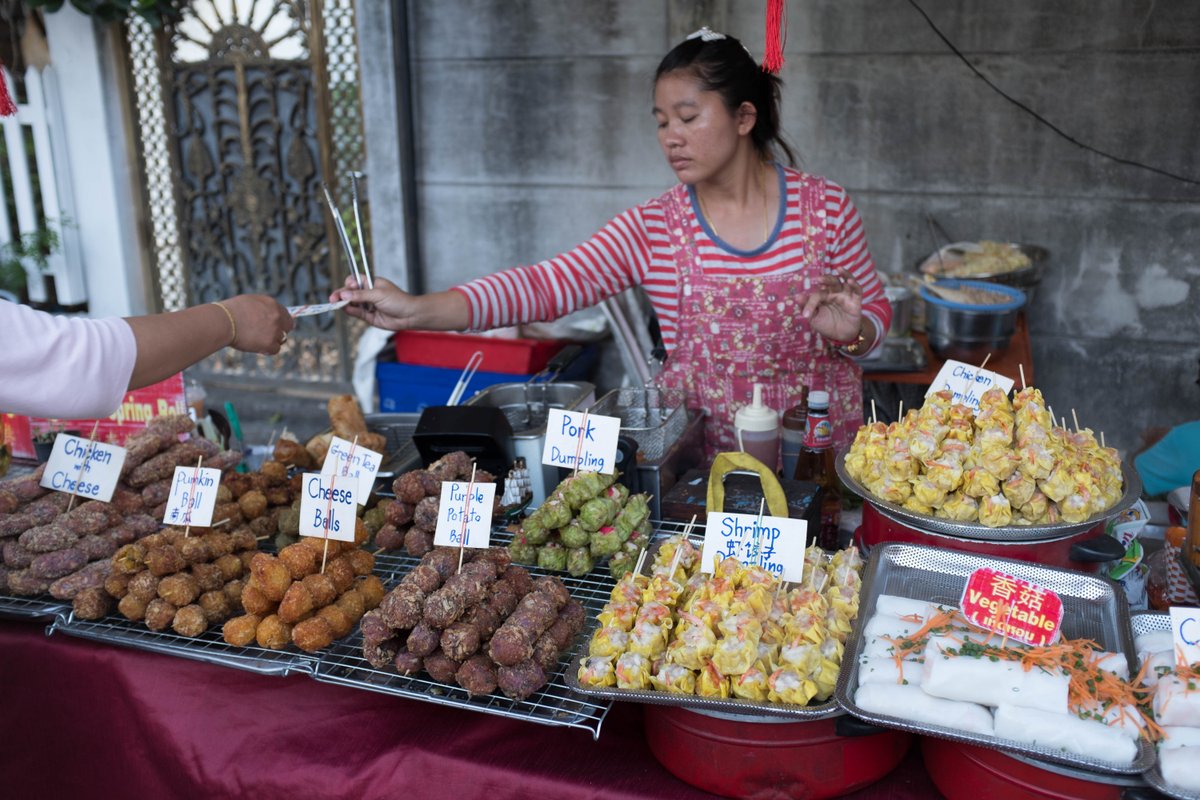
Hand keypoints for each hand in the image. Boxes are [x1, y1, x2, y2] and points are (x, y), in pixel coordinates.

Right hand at [222, 294, 294, 354]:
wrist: (223, 321)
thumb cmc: (230, 311)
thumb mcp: (249, 302)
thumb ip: (263, 308)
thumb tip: (268, 315)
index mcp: (272, 304)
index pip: (286, 315)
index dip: (281, 322)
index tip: (277, 327)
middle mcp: (277, 316)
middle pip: (288, 327)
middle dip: (280, 331)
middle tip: (268, 335)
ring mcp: (275, 330)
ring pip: (281, 339)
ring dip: (271, 341)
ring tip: (256, 339)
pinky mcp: (269, 343)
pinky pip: (275, 349)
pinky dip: (266, 349)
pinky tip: (256, 346)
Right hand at [330, 276, 468, 330]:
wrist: (409, 315)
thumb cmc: (398, 300)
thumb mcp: (378, 294)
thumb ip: (360, 295)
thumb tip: (344, 294)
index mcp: (370, 283)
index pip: (354, 280)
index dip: (349, 283)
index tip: (348, 286)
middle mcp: (367, 293)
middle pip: (349, 292)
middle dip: (341, 294)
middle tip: (333, 299)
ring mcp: (367, 305)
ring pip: (351, 303)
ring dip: (343, 303)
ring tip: (336, 304)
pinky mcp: (368, 316)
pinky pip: (355, 313)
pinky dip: (350, 311)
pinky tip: (345, 309)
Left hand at [800, 268, 862, 342]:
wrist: (840, 336)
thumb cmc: (826, 325)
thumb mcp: (814, 318)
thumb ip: (806, 307)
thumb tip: (796, 296)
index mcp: (823, 295)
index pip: (817, 294)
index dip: (811, 303)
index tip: (805, 314)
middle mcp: (835, 293)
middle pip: (832, 281)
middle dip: (826, 279)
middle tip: (818, 279)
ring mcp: (846, 295)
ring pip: (845, 281)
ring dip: (844, 274)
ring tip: (839, 269)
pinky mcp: (856, 301)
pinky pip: (857, 290)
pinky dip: (855, 285)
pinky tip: (850, 281)